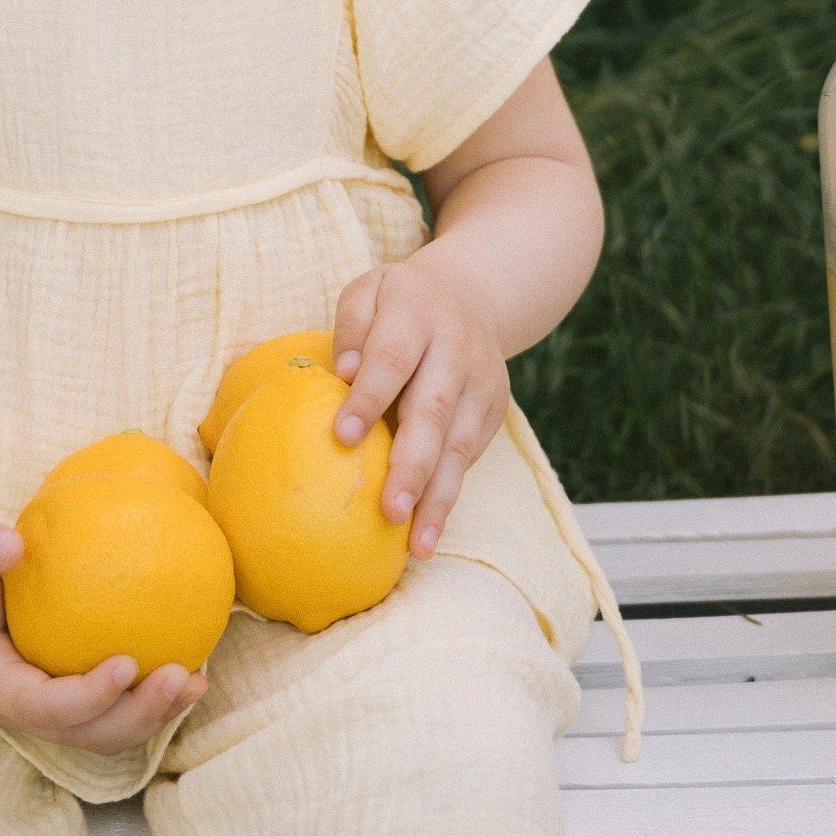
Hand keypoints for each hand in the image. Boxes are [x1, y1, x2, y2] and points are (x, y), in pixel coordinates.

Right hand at [0, 514, 208, 754]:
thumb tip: (10, 543)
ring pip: (109, 730)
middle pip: (86, 732)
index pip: (43, 708)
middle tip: (180, 676)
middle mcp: (24, 706)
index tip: (128, 663)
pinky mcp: (73, 692)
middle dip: (137, 714)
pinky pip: (119, 705)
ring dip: (155, 714)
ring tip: (195, 682)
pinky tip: (191, 666)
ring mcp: (51, 705)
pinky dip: (154, 696)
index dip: (88, 697)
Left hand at [331, 253, 509, 557]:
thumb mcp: (369, 291)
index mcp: (418, 313)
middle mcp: (456, 350)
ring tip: (415, 544)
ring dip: (437, 498)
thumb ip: (352, 326)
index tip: (342, 437)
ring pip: (460, 446)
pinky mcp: (493, 412)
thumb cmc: (397, 304)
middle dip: (412, 464)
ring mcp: (482, 384)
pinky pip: (468, 459)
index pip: (393, 358)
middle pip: (434, 411)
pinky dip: (448, 497)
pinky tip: (426, 533)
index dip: (370, 397)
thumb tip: (342, 374)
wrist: (470, 296)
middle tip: (389, 510)